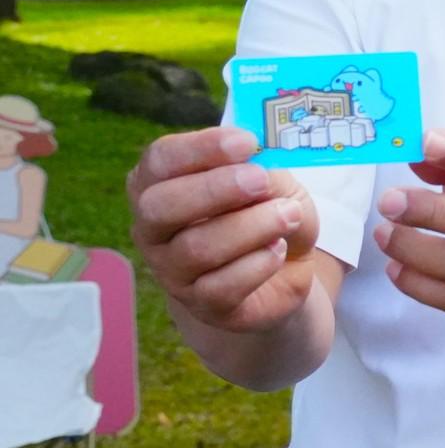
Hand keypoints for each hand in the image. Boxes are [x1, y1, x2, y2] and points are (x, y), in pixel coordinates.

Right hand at [128, 128, 322, 332]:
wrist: (286, 268)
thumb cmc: (266, 211)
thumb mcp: (273, 182)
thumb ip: (262, 171)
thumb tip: (258, 167)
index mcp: (158, 184)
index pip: (159, 160)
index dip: (200, 148)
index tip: (247, 143)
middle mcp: (152, 228)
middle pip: (160, 207)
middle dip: (215, 189)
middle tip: (260, 181)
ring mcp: (171, 270)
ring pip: (197, 248)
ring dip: (252, 227)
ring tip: (288, 216)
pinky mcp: (201, 304)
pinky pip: (222, 286)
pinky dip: (259, 263)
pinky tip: (278, 250)